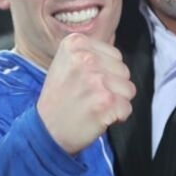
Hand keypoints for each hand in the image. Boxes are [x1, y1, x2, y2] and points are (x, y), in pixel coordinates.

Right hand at [36, 34, 134, 154]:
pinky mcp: (106, 101)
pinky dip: (117, 117)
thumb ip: (90, 54)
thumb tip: (117, 59)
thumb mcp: (65, 63)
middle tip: (90, 96)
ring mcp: (96, 79)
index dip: (106, 73)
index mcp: (76, 44)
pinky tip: (97, 117)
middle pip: (124, 71)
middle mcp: (86, 58)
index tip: (86, 83)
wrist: (46, 131)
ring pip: (129, 89)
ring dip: (116, 101)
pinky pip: (127, 108)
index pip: (115, 55)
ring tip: (93, 106)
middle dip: (113, 87)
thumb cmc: (59, 99)